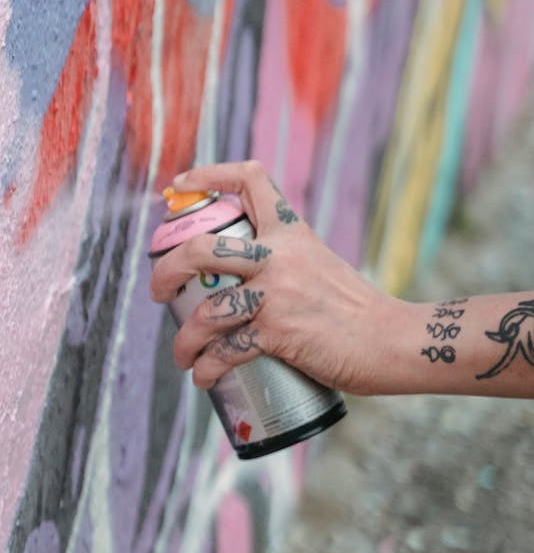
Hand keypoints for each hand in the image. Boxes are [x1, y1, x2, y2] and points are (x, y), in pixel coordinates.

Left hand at [150, 160, 403, 394]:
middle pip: (203, 247)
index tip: (177, 187)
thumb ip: (284, 264)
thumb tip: (241, 281)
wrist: (393, 341)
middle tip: (158, 290)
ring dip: (184, 339)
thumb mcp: (320, 266)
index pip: (250, 179)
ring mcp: (277, 294)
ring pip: (206, 310)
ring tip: (182, 356)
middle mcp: (280, 256)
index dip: (208, 175)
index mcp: (292, 232)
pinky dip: (207, 368)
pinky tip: (203, 378)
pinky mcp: (279, 333)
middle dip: (167, 269)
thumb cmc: (358, 312)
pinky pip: (225, 351)